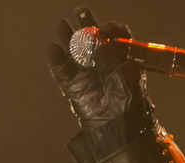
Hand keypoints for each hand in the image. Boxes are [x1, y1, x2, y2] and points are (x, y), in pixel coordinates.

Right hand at [47, 6, 153, 132]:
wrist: (120, 129)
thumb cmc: (130, 104)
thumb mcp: (126, 76)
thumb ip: (111, 55)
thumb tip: (96, 35)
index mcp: (122, 62)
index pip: (116, 37)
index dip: (110, 29)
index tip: (106, 27)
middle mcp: (104, 65)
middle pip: (93, 40)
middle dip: (87, 25)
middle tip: (81, 12)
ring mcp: (88, 75)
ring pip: (75, 52)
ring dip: (68, 38)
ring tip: (62, 24)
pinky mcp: (74, 87)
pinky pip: (62, 70)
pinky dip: (57, 59)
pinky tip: (54, 48)